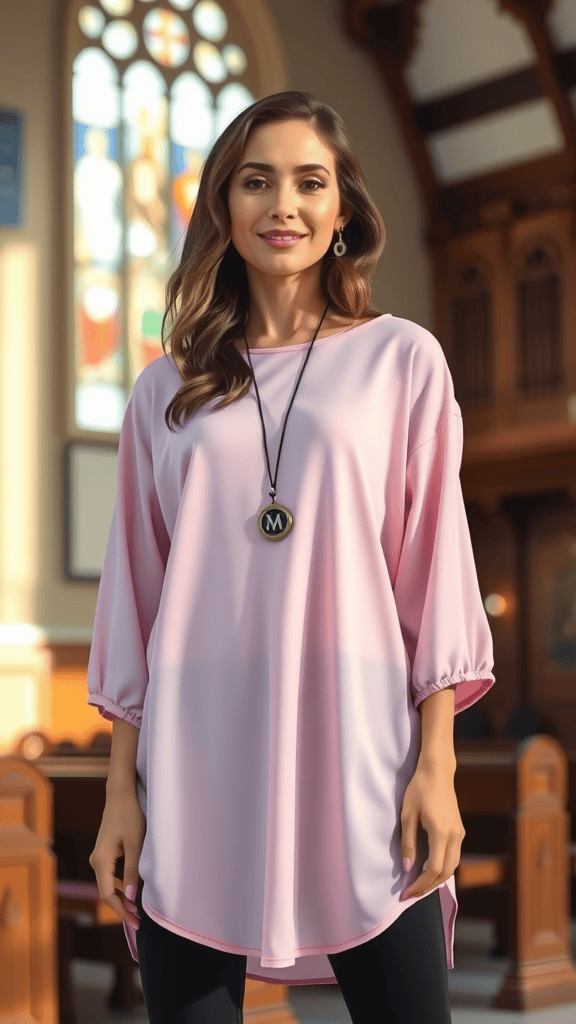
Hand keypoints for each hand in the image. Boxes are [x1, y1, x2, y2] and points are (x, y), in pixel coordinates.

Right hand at [89, 791, 145, 929]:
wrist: (120, 795)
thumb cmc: (130, 816)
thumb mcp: (136, 844)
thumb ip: (133, 871)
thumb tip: (130, 897)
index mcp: (101, 860)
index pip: (107, 894)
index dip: (121, 911)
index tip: (135, 923)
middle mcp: (96, 860)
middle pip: (106, 892)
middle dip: (121, 908)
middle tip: (139, 921)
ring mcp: (98, 856)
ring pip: (107, 884)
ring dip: (121, 898)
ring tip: (137, 909)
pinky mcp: (104, 852)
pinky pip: (109, 875)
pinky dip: (119, 886)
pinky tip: (131, 891)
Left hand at [399, 761, 464, 899]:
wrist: (437, 772)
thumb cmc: (419, 790)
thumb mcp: (407, 815)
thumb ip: (408, 842)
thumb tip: (407, 868)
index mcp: (440, 832)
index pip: (434, 869)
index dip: (421, 884)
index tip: (406, 893)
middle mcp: (454, 835)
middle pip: (446, 873)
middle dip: (428, 887)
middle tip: (411, 895)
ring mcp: (460, 833)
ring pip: (452, 866)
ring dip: (437, 879)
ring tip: (419, 885)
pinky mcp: (459, 830)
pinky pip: (453, 856)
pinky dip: (443, 868)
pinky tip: (429, 870)